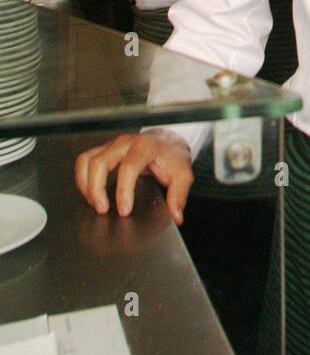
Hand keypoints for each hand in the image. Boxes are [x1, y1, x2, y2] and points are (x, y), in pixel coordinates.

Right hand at [75, 131, 193, 223]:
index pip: (128, 168)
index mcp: (145, 147)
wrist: (168, 140)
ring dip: (86, 184)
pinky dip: (82, 178)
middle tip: (102, 209)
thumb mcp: (182, 173)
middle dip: (96, 189)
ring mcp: (112, 145)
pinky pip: (85, 160)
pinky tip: (90, 193)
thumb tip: (176, 215)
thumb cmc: (172, 156)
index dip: (123, 191)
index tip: (124, 210)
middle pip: (100, 163)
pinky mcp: (104, 149)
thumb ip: (179, 194)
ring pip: (87, 160)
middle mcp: (125, 143)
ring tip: (94, 203)